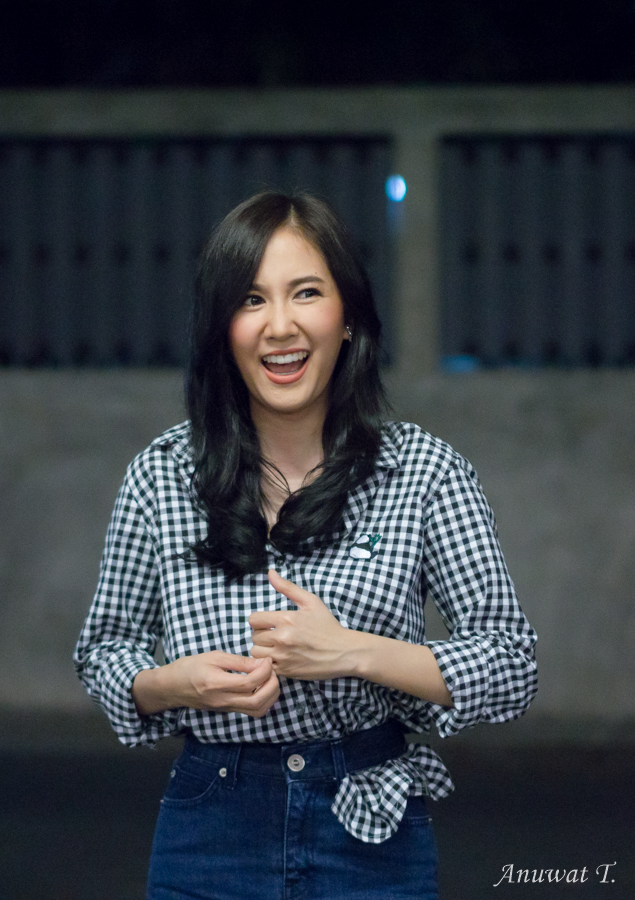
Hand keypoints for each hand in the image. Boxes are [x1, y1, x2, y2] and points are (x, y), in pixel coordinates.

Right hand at [132, 651, 279, 717]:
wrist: (172, 687)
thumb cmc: (190, 667)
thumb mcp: (213, 657)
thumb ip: (238, 661)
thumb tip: (261, 662)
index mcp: (217, 683)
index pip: (249, 682)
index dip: (264, 670)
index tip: (266, 659)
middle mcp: (223, 700)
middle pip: (257, 701)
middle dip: (272, 685)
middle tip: (272, 670)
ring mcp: (226, 708)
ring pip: (257, 710)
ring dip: (271, 695)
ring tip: (270, 678)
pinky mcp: (228, 711)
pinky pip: (252, 711)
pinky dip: (264, 701)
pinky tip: (263, 687)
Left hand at [249, 569, 355, 679]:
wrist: (343, 652)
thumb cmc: (327, 625)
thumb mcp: (311, 601)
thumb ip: (288, 587)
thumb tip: (270, 572)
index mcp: (286, 619)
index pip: (253, 619)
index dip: (259, 620)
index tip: (268, 622)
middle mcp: (281, 638)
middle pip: (254, 636)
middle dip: (262, 634)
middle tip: (275, 634)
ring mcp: (283, 656)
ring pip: (256, 652)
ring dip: (263, 649)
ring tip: (275, 647)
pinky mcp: (285, 671)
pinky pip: (265, 666)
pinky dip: (269, 662)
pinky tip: (281, 658)